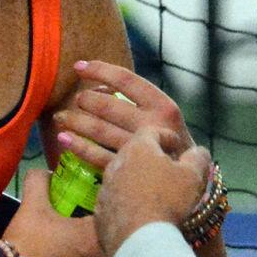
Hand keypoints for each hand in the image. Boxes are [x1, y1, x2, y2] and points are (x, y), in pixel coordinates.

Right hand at [1, 170, 107, 256]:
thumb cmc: (25, 241)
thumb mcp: (31, 204)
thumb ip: (40, 180)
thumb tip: (44, 170)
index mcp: (95, 235)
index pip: (112, 220)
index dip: (104, 216)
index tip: (93, 216)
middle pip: (113, 248)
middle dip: (103, 242)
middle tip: (85, 240)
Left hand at [51, 60, 192, 170]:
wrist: (195, 189)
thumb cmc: (176, 150)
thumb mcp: (168, 121)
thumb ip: (142, 105)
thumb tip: (102, 89)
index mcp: (163, 106)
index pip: (127, 80)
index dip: (100, 70)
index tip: (79, 66)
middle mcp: (152, 125)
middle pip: (108, 106)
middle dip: (85, 100)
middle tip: (75, 100)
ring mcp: (138, 149)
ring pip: (98, 130)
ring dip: (75, 122)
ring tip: (60, 118)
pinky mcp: (128, 170)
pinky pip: (96, 156)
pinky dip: (78, 147)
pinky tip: (64, 140)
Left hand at [95, 126, 210, 256]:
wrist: (140, 240)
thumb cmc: (169, 200)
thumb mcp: (193, 176)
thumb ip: (197, 158)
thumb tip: (199, 151)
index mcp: (138, 148)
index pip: (152, 131)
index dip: (167, 136)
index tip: (178, 146)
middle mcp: (116, 163)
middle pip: (134, 153)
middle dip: (150, 158)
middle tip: (166, 169)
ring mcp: (105, 187)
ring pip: (122, 176)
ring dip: (137, 180)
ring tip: (153, 193)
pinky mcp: (100, 210)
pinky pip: (115, 199)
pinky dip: (127, 201)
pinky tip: (139, 213)